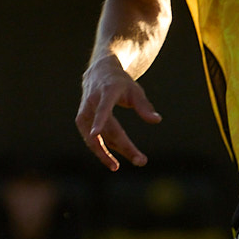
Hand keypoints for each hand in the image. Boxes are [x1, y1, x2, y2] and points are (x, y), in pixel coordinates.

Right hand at [76, 53, 161, 170]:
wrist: (99, 71)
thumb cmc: (121, 82)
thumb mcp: (135, 90)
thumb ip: (144, 106)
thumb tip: (156, 120)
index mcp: (107, 92)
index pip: (103, 108)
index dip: (99, 121)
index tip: (94, 133)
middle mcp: (93, 102)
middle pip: (107, 129)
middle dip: (123, 147)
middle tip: (141, 161)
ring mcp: (84, 111)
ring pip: (95, 138)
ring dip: (106, 154)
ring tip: (117, 167)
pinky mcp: (81, 119)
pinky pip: (90, 138)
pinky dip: (100, 149)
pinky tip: (110, 159)